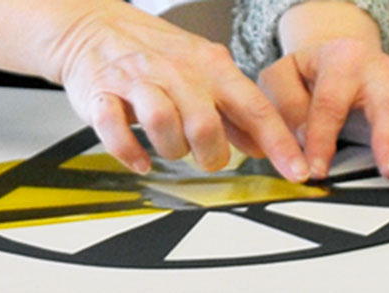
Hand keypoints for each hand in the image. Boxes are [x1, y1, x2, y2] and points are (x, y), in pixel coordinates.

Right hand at [0, 0, 309, 177]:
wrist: (92, 25)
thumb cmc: (153, 53)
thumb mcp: (204, 71)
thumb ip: (235, 110)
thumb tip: (266, 144)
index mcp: (208, 65)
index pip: (253, 107)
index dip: (279, 143)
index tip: (296, 171)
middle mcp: (176, 72)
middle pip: (205, 123)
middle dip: (212, 154)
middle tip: (208, 157)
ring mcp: (136, 82)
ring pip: (162, 124)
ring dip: (172, 151)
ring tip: (172, 150)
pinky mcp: (101, 95)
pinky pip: (115, 130)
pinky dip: (130, 152)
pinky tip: (141, 160)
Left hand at [264, 1, 388, 180]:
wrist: (335, 55)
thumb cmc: (309, 73)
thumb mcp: (282, 79)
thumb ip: (285, 108)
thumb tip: (297, 145)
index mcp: (339, 59)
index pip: (329, 104)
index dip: (321, 140)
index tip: (316, 171)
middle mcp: (376, 68)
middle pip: (386, 103)